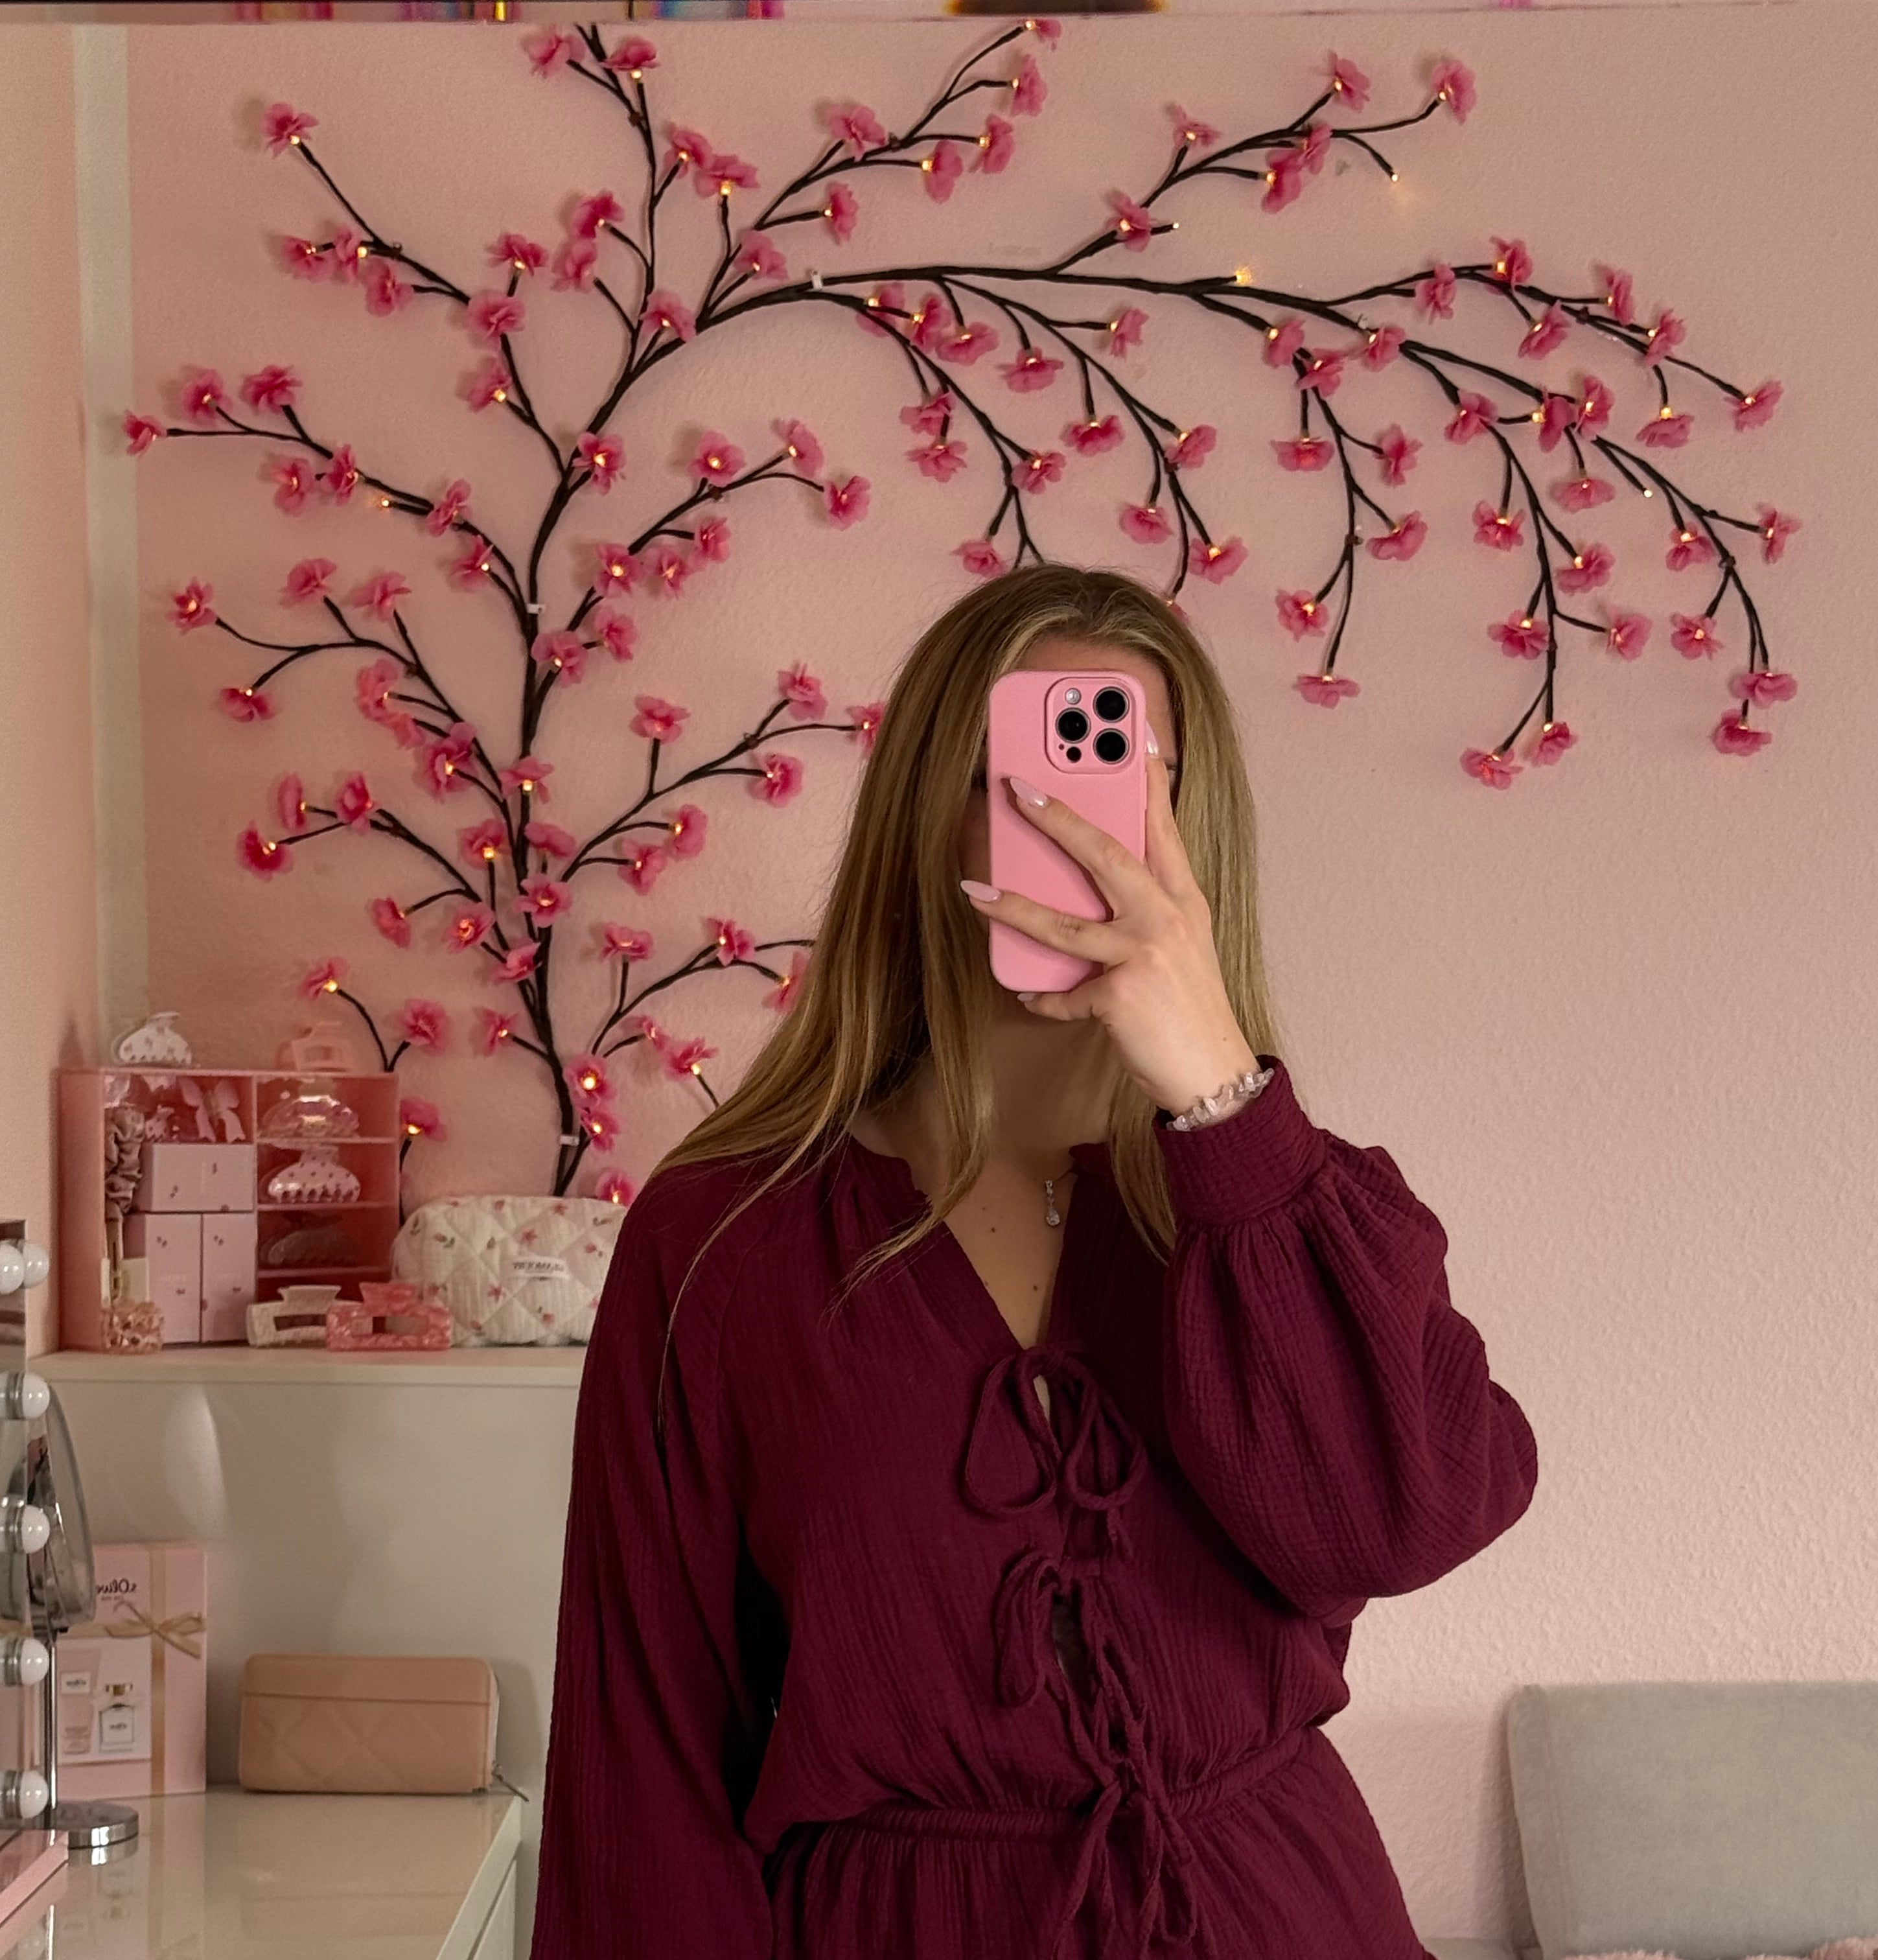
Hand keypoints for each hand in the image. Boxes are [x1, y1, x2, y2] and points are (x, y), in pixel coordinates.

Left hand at [959, 745, 1261, 1114]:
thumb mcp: (1179, 945)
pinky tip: (1028, 995)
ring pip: (1066, 924)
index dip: (1145, 779)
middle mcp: (1167, 918)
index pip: (1162, 826)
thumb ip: (1143, 907)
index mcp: (1183, 899)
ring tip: (973, 891)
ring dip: (1013, 907)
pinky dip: (1043, 997)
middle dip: (1060, 818)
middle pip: (1107, 855)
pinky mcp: (1121, 996)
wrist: (1214, 1076)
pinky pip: (1063, 993)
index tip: (1130, 734)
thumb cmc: (1188, 1008)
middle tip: (1019, 787)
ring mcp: (1145, 955)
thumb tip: (1083, 882)